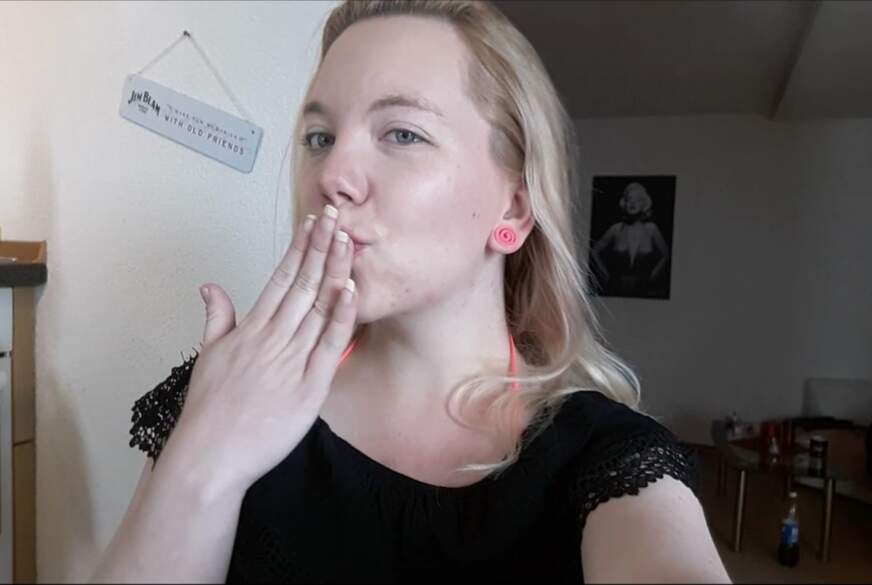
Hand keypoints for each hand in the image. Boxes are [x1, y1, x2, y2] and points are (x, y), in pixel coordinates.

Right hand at [160, 204, 356, 495]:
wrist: (209, 456)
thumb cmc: (208, 410)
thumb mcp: (207, 356)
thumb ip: (216, 318)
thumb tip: (211, 287)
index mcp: (251, 329)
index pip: (280, 277)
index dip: (300, 247)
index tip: (313, 222)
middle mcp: (272, 337)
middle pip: (303, 284)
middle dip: (321, 247)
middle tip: (337, 216)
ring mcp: (291, 360)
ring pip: (318, 307)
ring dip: (334, 271)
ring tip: (348, 239)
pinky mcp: (309, 387)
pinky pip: (330, 346)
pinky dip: (341, 317)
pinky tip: (352, 290)